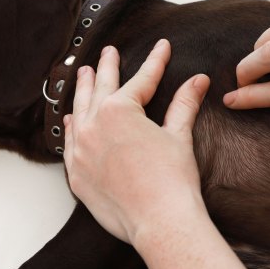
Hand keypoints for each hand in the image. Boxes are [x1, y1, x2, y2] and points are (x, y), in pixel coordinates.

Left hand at [63, 39, 210, 245]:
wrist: (160, 222)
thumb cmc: (172, 180)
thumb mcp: (179, 136)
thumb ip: (184, 104)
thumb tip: (199, 80)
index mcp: (119, 110)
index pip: (141, 80)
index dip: (155, 62)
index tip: (162, 46)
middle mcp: (93, 125)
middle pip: (102, 88)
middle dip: (108, 67)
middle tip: (109, 51)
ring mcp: (81, 150)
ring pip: (79, 111)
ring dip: (84, 90)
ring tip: (85, 74)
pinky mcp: (76, 174)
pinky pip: (70, 143)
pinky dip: (72, 127)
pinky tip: (72, 118)